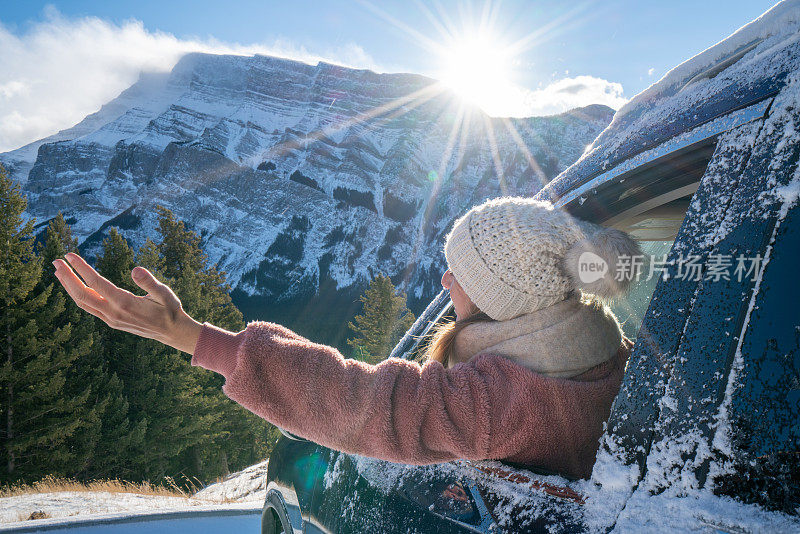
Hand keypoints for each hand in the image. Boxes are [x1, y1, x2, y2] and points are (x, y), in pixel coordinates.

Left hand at [52, 252, 202, 353]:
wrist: (172, 332)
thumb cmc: (170, 310)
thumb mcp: (165, 293)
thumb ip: (149, 282)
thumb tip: (135, 269)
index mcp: (124, 303)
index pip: (96, 283)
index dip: (81, 268)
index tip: (69, 255)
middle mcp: (113, 313)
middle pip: (82, 294)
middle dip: (67, 277)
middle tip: (56, 261)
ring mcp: (110, 319)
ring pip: (83, 302)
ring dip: (69, 286)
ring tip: (59, 272)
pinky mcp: (111, 321)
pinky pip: (89, 307)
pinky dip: (78, 295)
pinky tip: (75, 287)